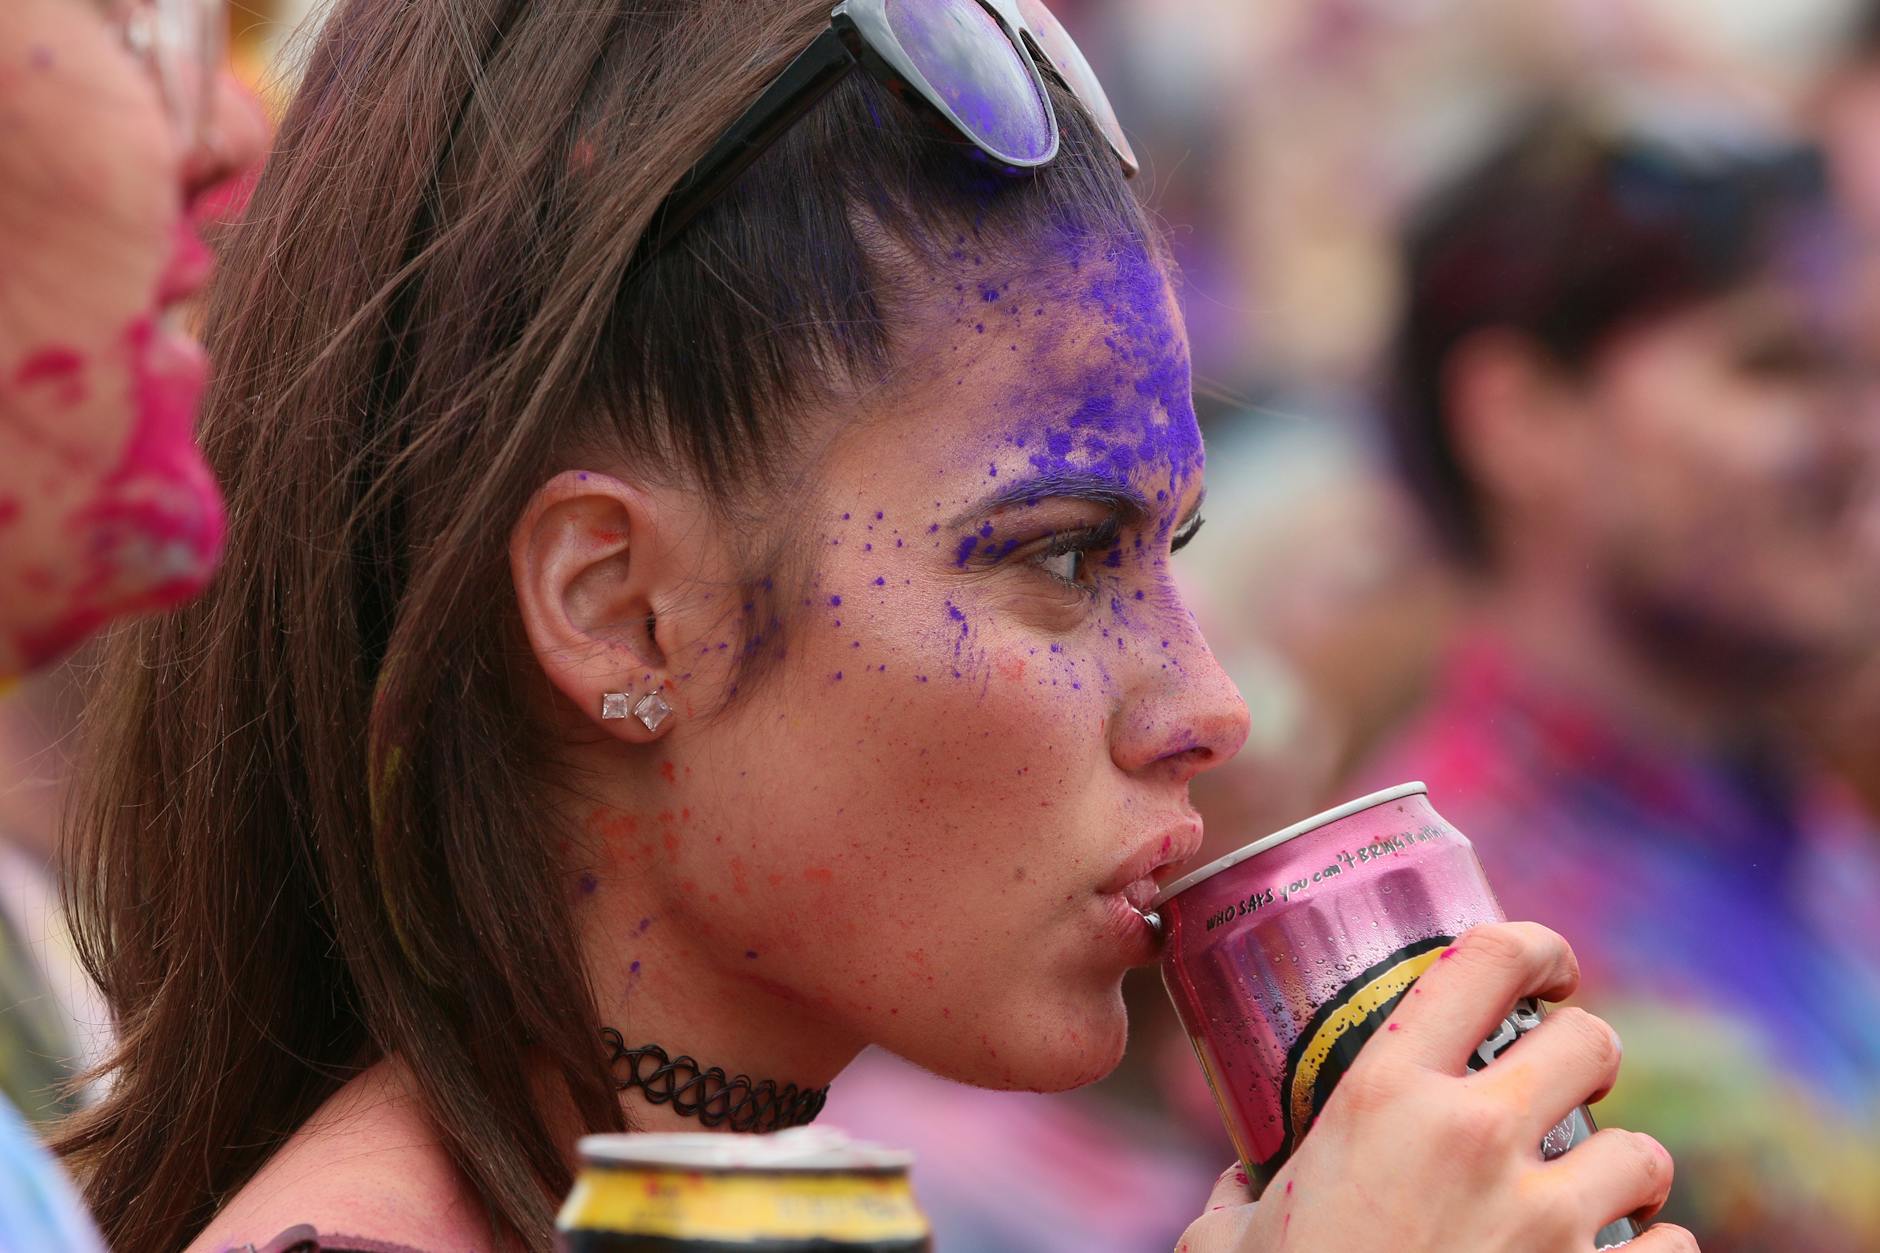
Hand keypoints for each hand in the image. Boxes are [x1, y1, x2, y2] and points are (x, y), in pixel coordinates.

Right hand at [1175, 922, 1697, 1252]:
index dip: (1537, 947)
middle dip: (1585, 1057)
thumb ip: (1245, 1192)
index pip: (1488, 960)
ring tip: (1596, 1189)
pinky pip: (1675, 1251)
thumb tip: (1243, 1186)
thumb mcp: (1228, 1234)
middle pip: (1590, 1040)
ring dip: (1625, 1169)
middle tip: (1561, 1085)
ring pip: (1644, 1152)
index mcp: (1382, 1096)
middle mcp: (1472, 1138)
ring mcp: (1542, 1222)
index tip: (1547, 969)